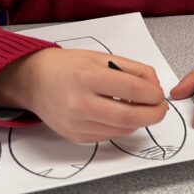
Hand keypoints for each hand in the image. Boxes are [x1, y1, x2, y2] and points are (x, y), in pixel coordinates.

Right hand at [0, 48, 167, 142]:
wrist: (33, 81)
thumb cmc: (69, 66)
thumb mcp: (102, 57)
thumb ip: (133, 70)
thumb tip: (155, 87)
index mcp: (88, 76)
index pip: (132, 90)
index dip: (153, 95)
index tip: (160, 94)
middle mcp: (79, 102)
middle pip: (129, 117)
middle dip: (154, 115)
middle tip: (161, 109)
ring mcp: (76, 123)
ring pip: (122, 129)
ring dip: (139, 121)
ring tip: (141, 109)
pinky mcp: (75, 136)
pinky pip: (109, 135)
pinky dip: (123, 127)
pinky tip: (121, 114)